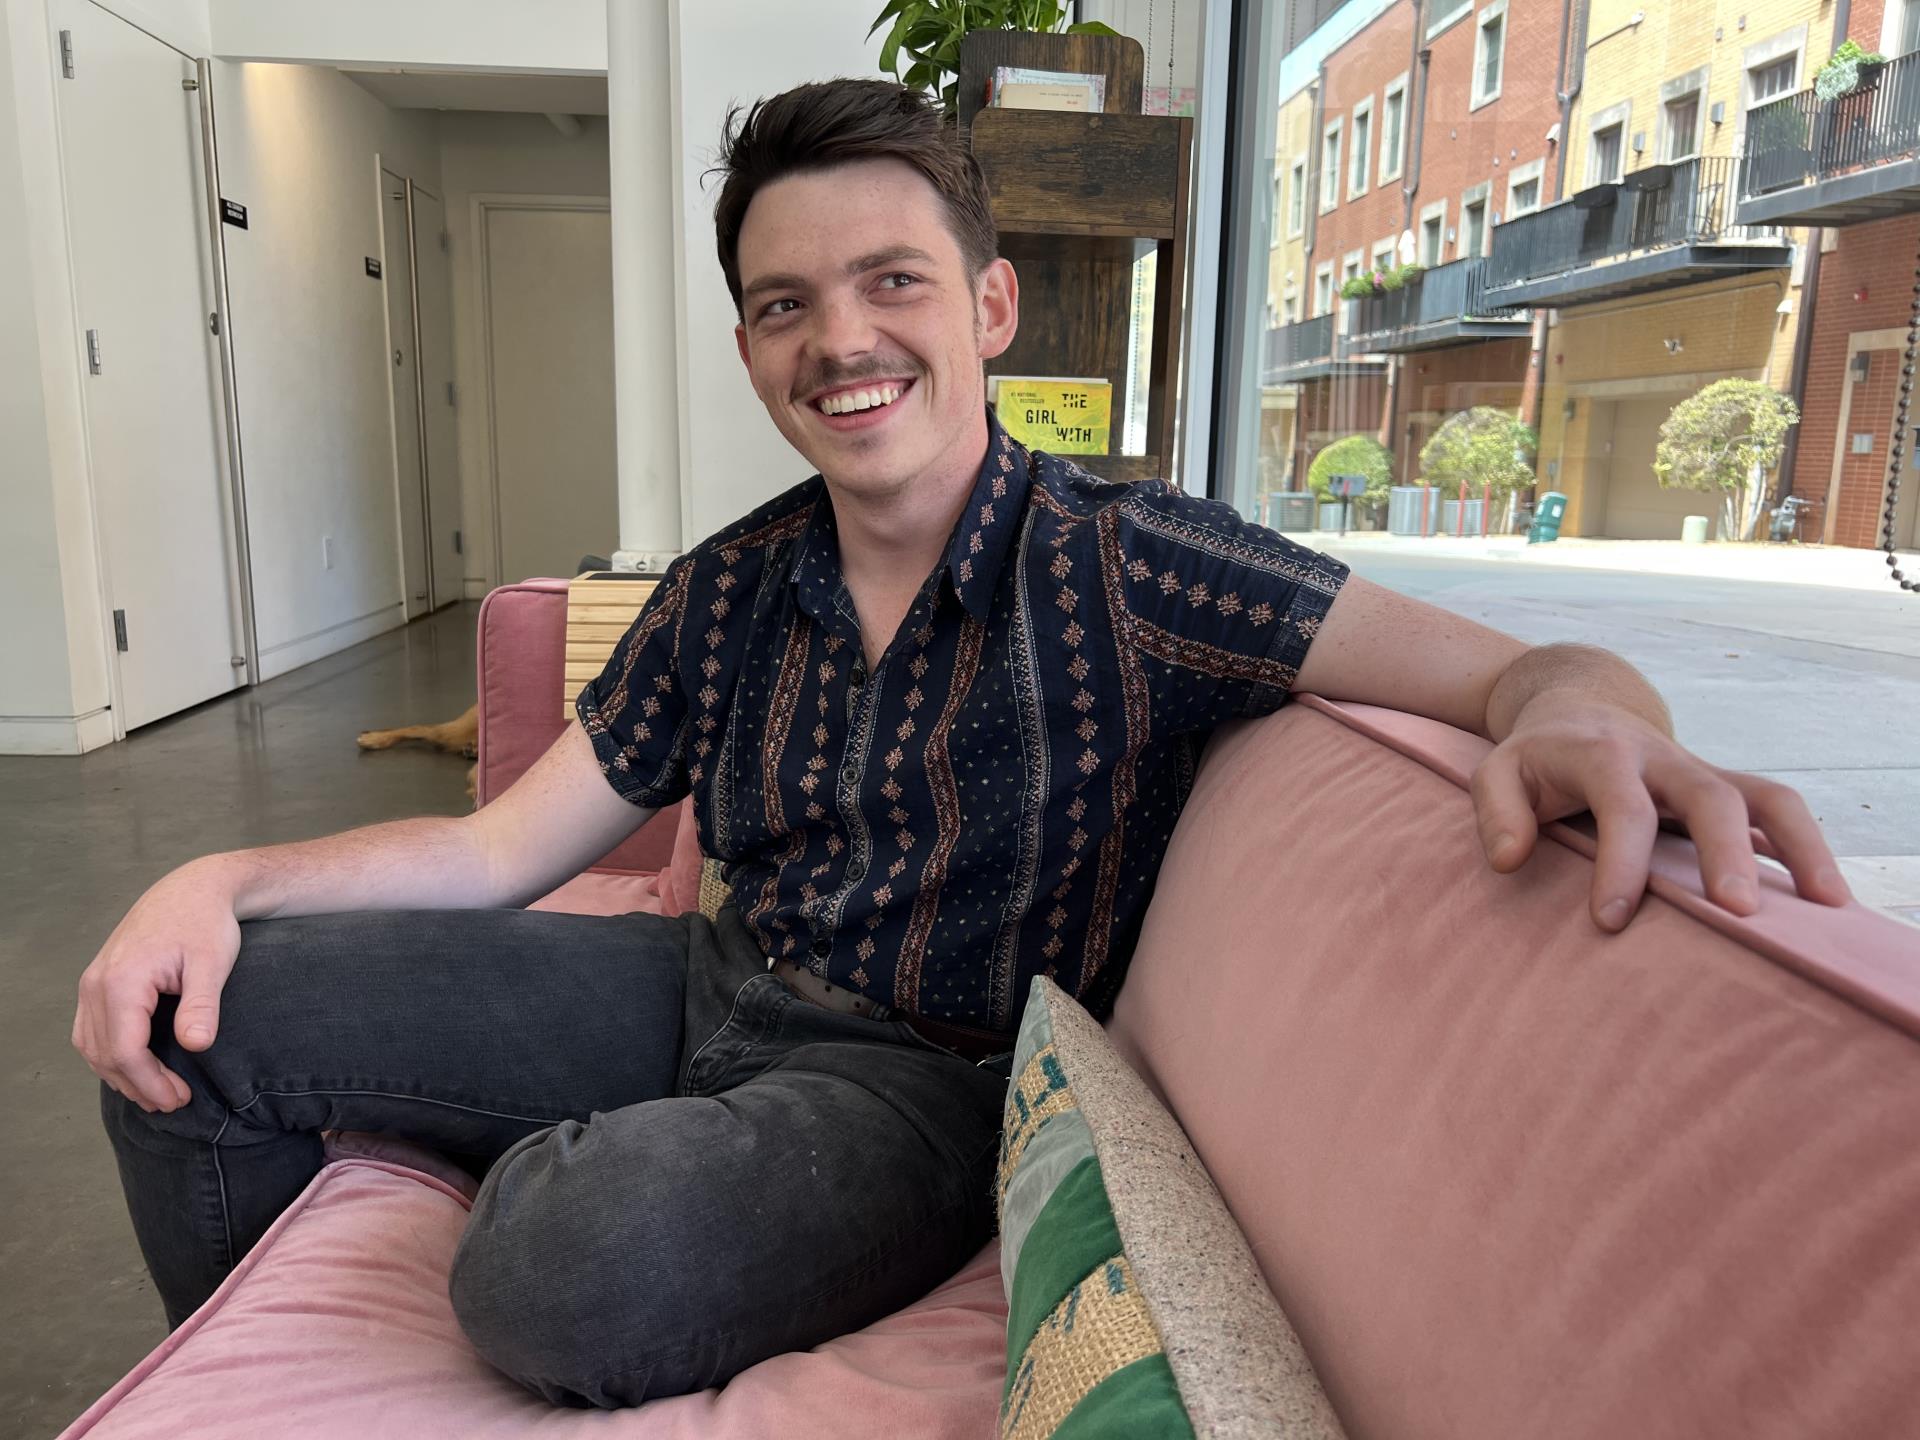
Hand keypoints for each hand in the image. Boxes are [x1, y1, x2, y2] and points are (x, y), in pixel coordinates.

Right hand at [73, 860, 242, 1112]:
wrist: (192, 889)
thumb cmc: (205, 924)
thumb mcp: (213, 963)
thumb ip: (202, 1004)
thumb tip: (195, 1045)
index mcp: (122, 980)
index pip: (124, 1050)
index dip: (149, 1083)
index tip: (179, 1100)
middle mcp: (96, 983)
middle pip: (105, 1054)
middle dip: (138, 1085)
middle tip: (174, 1104)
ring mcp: (92, 982)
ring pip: (91, 1046)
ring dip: (120, 1075)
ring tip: (157, 1094)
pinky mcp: (97, 982)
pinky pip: (90, 1030)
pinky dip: (108, 1055)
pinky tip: (135, 1068)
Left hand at [1470, 694, 1851, 931]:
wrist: (1579, 710)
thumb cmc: (1536, 758)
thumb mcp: (1496, 772)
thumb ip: (1495, 811)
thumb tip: (1510, 859)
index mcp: (1605, 755)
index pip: (1622, 808)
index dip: (1618, 864)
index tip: (1609, 921)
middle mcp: (1665, 760)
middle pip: (1710, 796)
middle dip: (1726, 851)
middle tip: (1738, 911)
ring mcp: (1704, 773)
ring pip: (1767, 798)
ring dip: (1801, 846)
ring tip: (1830, 906)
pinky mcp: (1726, 790)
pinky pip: (1779, 812)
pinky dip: (1807, 848)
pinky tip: (1828, 901)